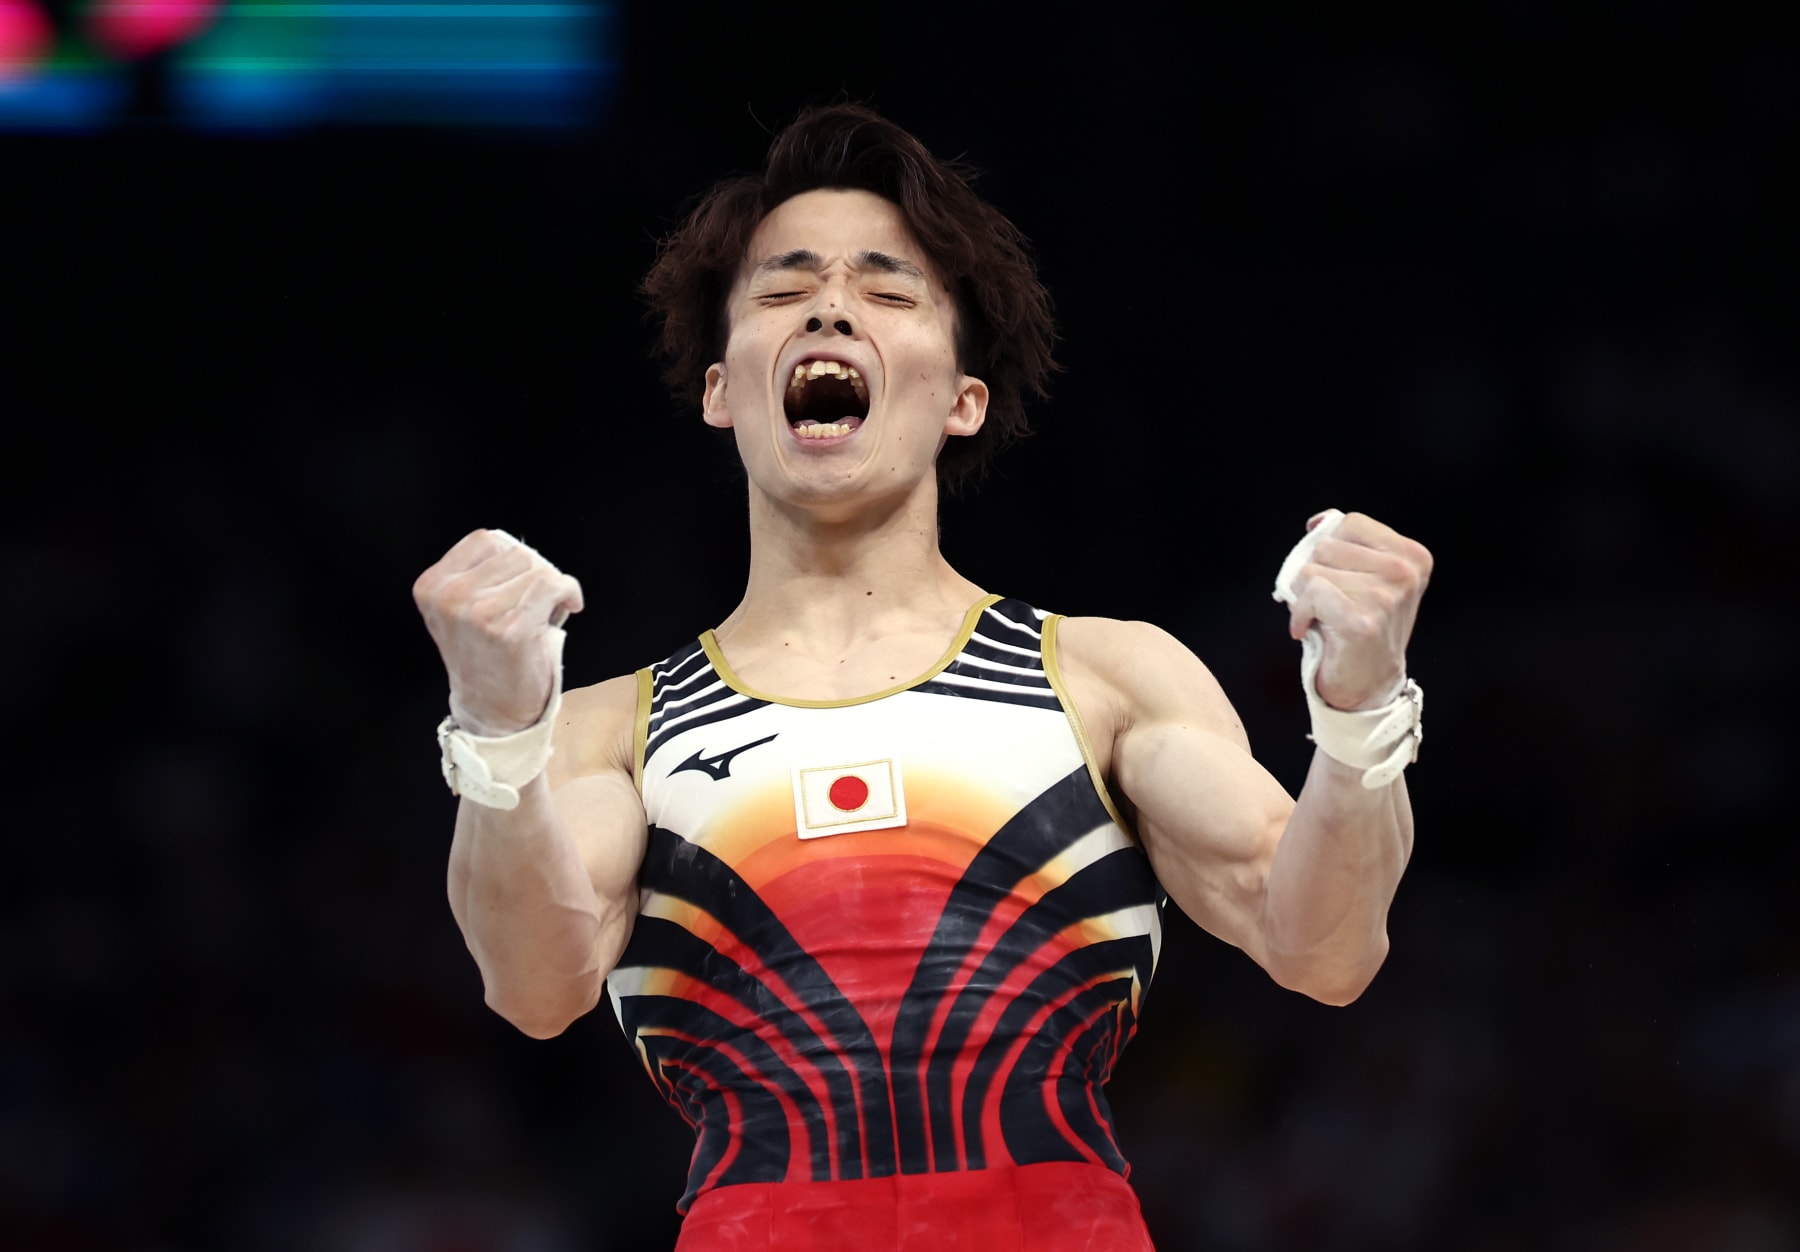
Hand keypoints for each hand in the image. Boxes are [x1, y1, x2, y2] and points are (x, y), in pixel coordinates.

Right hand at [413, 529, 584, 734]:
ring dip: (553, 586)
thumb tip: (519, 547)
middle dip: (536, 573)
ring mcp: (478, 613)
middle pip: (515, 552)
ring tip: (547, 611)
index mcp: (432, 587)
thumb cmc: (486, 657)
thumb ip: (478, 575)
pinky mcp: (509, 629)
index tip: (524, 578)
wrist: (492, 710)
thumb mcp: (462, 610)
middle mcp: (450, 597)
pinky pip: (553, 586)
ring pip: (537, 568)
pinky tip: (569, 608)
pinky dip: (569, 593)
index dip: (513, 556)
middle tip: (539, 602)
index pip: (485, 540)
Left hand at [1285, 511, 1431, 710]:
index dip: (1329, 548)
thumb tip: (1318, 522)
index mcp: (1412, 555)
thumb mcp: (1365, 576)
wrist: (1368, 683)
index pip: (1350, 523)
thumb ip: (1348, 544)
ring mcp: (1386, 596)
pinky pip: (1310, 594)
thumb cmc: (1361, 626)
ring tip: (1324, 618)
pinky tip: (1307, 630)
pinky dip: (1298, 614)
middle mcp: (1404, 572)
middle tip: (1328, 604)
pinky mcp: (1363, 619)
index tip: (1334, 576)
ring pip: (1311, 571)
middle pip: (1326, 546)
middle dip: (1314, 575)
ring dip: (1305, 598)